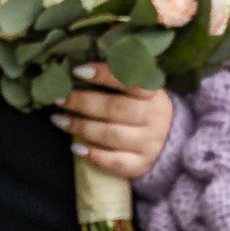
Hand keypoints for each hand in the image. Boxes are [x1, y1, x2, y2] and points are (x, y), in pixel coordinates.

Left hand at [56, 64, 176, 183]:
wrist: (171, 142)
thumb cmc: (145, 109)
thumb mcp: (142, 90)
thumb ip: (121, 77)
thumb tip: (81, 65)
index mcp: (153, 94)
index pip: (131, 81)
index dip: (105, 75)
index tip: (78, 70)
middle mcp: (154, 118)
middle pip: (115, 109)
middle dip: (83, 103)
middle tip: (59, 98)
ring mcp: (149, 143)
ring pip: (111, 135)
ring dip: (81, 127)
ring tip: (59, 120)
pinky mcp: (141, 165)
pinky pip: (115, 162)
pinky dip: (94, 155)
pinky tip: (76, 147)